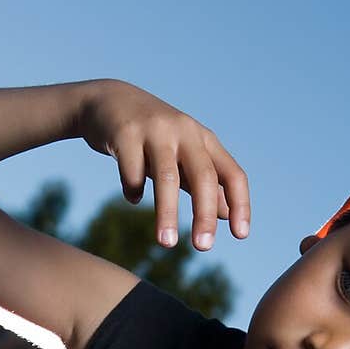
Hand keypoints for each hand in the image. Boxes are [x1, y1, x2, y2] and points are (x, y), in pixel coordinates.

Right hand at [77, 78, 250, 250]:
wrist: (109, 101)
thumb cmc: (152, 137)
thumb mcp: (182, 157)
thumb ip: (202, 183)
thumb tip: (225, 214)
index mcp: (204, 140)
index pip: (232, 174)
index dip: (240, 204)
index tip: (241, 235)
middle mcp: (184, 131)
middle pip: (203, 176)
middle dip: (204, 214)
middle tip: (203, 247)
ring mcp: (155, 130)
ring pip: (167, 176)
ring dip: (167, 213)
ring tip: (166, 244)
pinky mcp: (125, 133)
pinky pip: (132, 171)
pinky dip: (133, 190)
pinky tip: (132, 198)